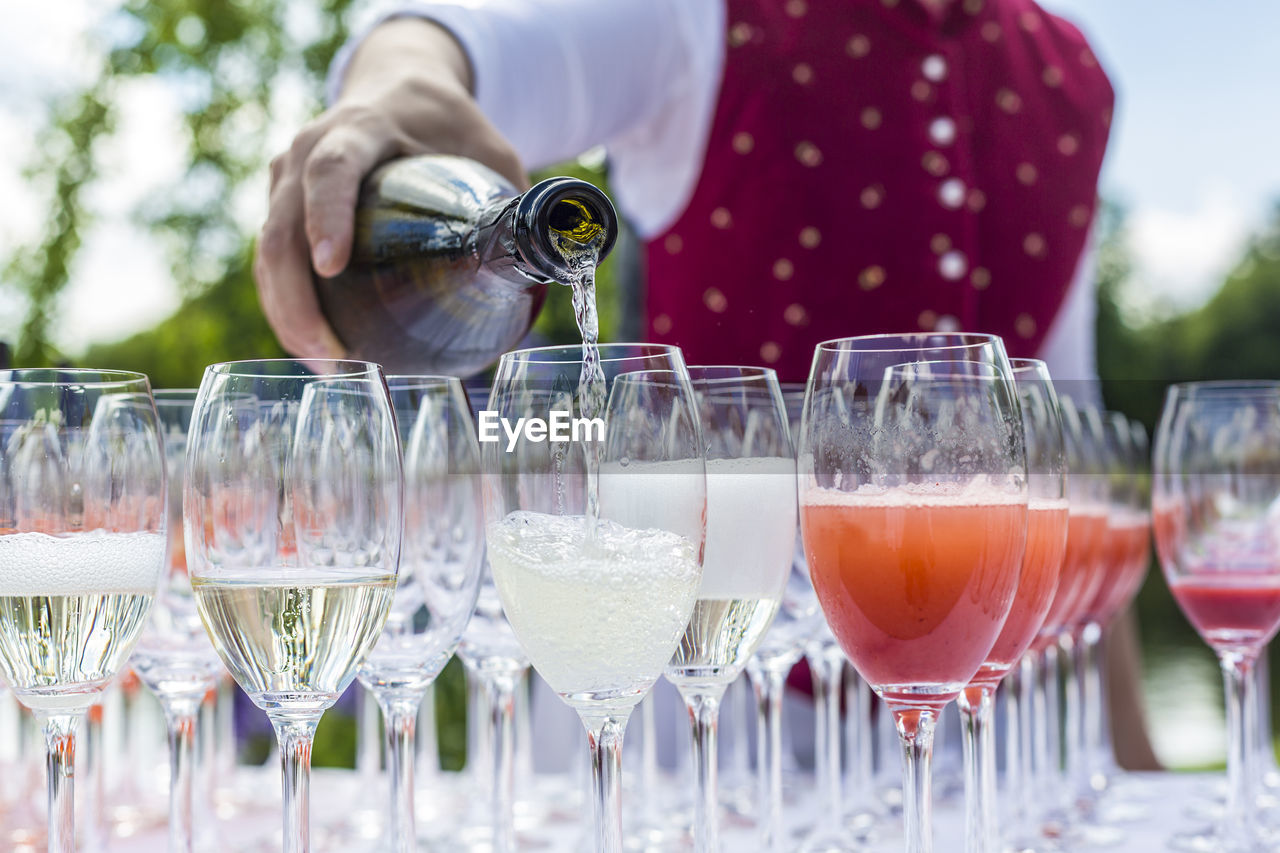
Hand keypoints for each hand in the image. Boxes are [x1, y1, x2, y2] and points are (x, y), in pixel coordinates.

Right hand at [255, 18, 528, 358]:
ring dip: (289, 317)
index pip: (334, 168)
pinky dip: (288, 310)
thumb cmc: (449, 126)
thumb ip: (519, 202)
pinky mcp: (280, 208)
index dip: (328, 215)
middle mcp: (309, 149)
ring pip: (267, 253)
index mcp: (361, 128)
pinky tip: (317, 352)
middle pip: (282, 226)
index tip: (332, 266)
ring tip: (327, 369)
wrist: (400, 88)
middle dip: (297, 298)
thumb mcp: (491, 149)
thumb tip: (557, 267)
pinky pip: (271, 264)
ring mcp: (286, 179)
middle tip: (331, 356)